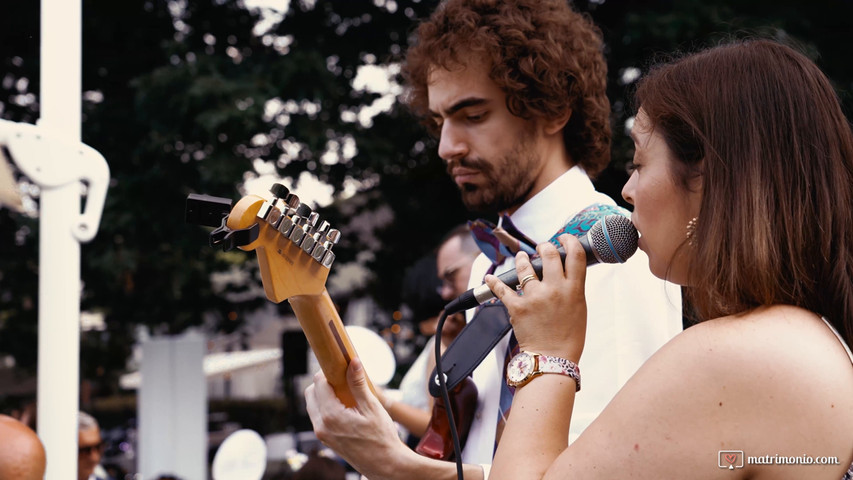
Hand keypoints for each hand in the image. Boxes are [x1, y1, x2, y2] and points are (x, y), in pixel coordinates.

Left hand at [305, 358, 409, 477]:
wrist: (385, 465)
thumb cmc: (382, 438)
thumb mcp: (372, 407)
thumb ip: (358, 384)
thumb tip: (353, 361)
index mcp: (331, 416)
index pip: (318, 383)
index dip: (328, 370)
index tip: (340, 366)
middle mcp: (321, 426)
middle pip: (311, 392)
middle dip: (323, 382)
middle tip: (342, 378)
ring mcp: (322, 434)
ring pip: (313, 405)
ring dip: (323, 394)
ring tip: (345, 392)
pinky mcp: (326, 439)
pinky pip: (318, 416)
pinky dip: (326, 406)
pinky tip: (344, 406)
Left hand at [484, 234, 586, 361]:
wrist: (553, 360)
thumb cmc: (568, 337)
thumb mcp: (579, 308)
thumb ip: (572, 288)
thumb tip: (564, 271)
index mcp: (574, 290)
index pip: (575, 255)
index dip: (569, 241)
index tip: (563, 238)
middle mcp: (555, 290)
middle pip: (549, 254)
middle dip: (544, 246)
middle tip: (542, 247)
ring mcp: (534, 297)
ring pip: (525, 267)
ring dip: (522, 259)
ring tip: (521, 257)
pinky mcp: (517, 307)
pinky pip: (502, 289)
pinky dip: (494, 282)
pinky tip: (490, 277)